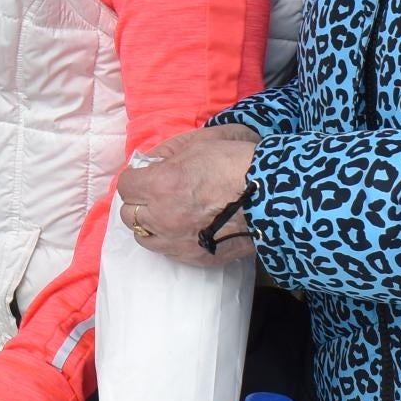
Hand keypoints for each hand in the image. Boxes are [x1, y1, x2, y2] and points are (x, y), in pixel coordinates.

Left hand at [114, 126, 259, 266]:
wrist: (274, 195)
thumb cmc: (238, 162)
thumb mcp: (201, 141)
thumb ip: (168, 151)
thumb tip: (150, 162)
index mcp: (160, 185)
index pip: (126, 185)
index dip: (136, 178)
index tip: (147, 175)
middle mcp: (162, 217)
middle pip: (130, 214)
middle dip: (140, 202)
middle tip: (158, 194)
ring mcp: (178, 242)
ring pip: (145, 238)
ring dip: (152, 225)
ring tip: (171, 214)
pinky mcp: (195, 258)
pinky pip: (170, 252)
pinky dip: (173, 240)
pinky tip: (189, 227)